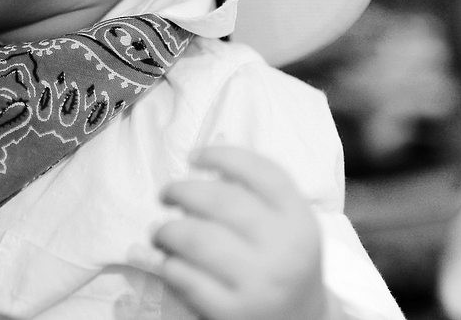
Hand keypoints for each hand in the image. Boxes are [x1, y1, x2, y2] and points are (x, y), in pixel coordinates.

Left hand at [152, 146, 330, 319]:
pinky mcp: (233, 312)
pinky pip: (184, 276)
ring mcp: (259, 283)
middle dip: (181, 190)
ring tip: (161, 232)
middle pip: (220, 201)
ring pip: (195, 237)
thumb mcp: (285, 223)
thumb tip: (200, 162)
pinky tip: (170, 261)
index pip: (262, 173)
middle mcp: (283, 250)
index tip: (194, 156)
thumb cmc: (281, 259)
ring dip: (167, 229)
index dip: (221, 156)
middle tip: (166, 194)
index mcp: (298, 220)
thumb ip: (255, 191)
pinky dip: (169, 264)